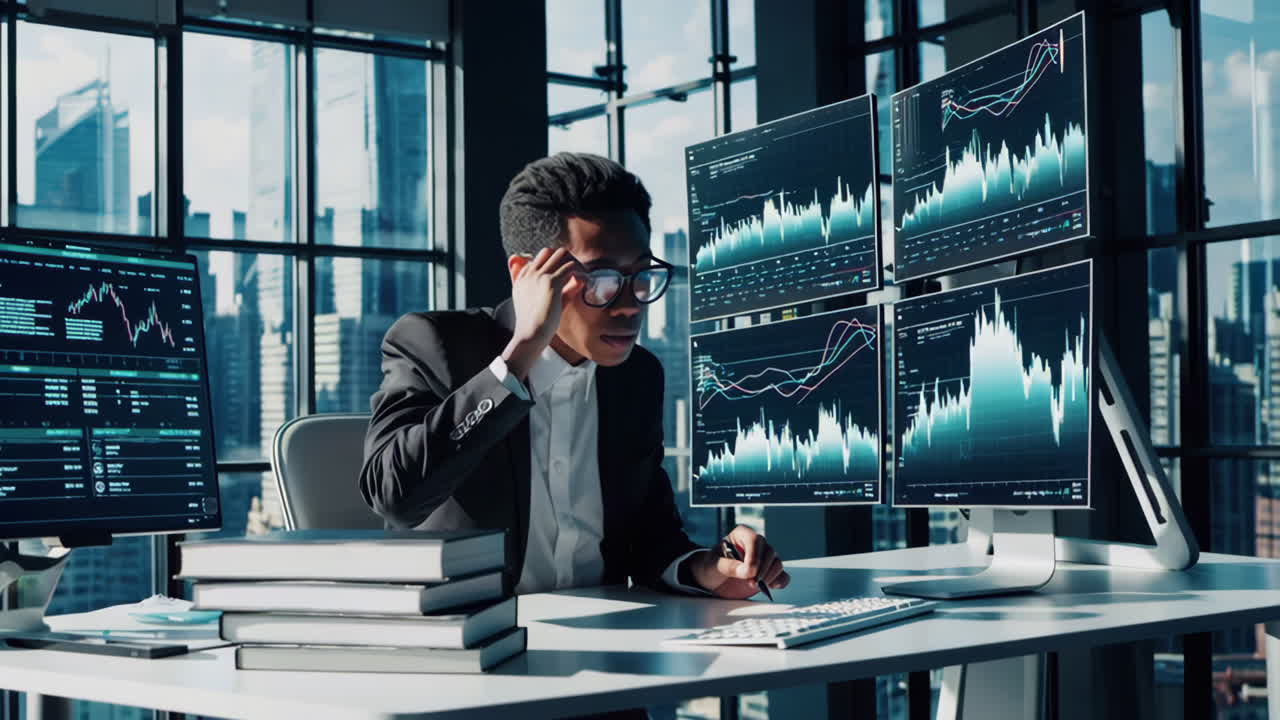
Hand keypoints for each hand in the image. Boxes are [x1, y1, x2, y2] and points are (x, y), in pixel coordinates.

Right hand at [503, 247, 578, 377]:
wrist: (530, 336)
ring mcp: (539, 276)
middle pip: (549, 251)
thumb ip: (561, 292)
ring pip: (561, 254)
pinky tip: (587, 281)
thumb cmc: (538, 327)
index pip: (538, 260)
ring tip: (584, 274)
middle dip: (564, 259)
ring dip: (574, 262)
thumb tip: (578, 282)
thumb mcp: (548, 305)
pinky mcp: (550, 282)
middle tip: (577, 272)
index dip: (554, 265)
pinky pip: (570, 267)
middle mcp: (529, 274)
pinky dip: (581, 272)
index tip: (567, 276)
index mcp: (521, 279)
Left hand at [687, 524, 788, 598]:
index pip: (754, 540)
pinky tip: (772, 586)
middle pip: (769, 551)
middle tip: (751, 583)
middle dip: (762, 569)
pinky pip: (782, 575)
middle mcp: (756, 545)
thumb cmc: (710, 566)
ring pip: (777, 562)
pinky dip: (780, 581)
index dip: (754, 555)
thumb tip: (748, 571)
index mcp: (741, 535)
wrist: (711, 580)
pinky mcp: (768, 574)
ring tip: (756, 586)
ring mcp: (763, 559)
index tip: (750, 572)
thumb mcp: (713, 565)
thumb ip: (729, 566)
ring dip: (770, 575)